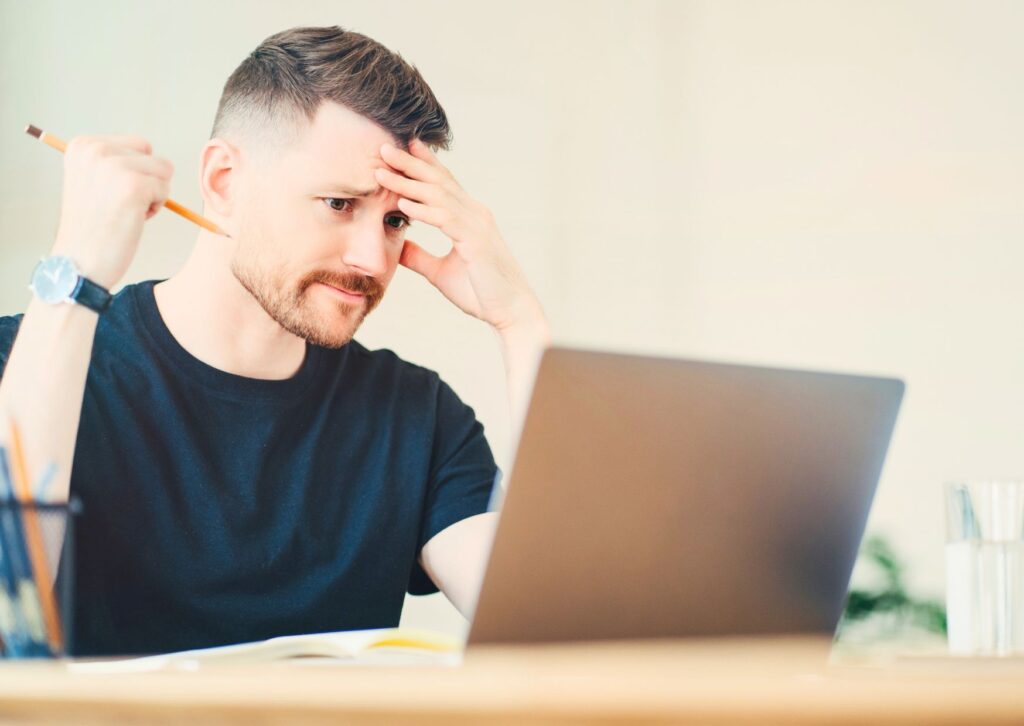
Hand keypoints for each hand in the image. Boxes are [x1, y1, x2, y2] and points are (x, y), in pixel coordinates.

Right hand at [51, 135, 172, 287]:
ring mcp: (114, 166)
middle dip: (147, 180)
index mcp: (83, 145)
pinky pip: (166, 190)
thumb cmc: (92, 226)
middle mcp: (95, 150)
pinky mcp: (134, 185)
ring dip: (152, 194)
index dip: (134, 172)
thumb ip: (111, 161)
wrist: (80, 262)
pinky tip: (131, 219)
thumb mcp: (90, 180)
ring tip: (125, 211)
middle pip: (153, 155)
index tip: (108, 194)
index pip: (138, 145)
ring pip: (164, 170)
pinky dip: (156, 207)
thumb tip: (147, 151)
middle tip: (119, 205)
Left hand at [375, 139, 544, 332]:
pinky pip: (446, 219)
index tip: (401, 147)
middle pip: (438, 181)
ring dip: (408, 182)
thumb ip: (421, 257)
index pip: (444, 183)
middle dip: (409, 163)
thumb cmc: (481, 293)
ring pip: (438, 196)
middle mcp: (475, 214)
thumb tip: (399, 247)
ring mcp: (477, 226)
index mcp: (470, 217)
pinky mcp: (476, 242)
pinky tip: (403, 203)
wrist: (511, 313)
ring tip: (382, 170)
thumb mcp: (440, 272)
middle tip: (382, 146)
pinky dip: (424, 210)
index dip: (423, 163)